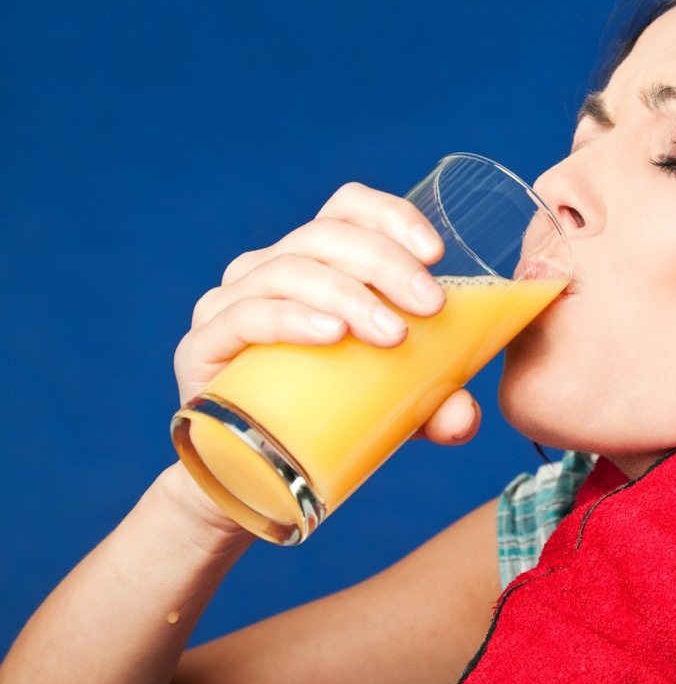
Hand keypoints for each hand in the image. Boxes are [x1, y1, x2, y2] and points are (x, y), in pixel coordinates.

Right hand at [173, 182, 481, 445]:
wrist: (249, 473)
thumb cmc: (327, 415)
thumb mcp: (394, 406)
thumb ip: (435, 406)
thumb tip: (463, 417)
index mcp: (316, 262)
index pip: (348, 209)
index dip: (391, 216)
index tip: (437, 253)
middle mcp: (269, 268)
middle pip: (327, 236)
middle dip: (387, 264)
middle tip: (432, 306)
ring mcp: (230, 302)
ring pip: (291, 270)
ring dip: (349, 295)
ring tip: (392, 333)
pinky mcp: (204, 345)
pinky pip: (246, 316)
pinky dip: (292, 318)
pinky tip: (330, 333)